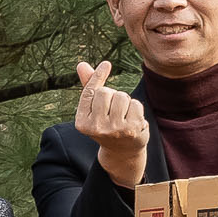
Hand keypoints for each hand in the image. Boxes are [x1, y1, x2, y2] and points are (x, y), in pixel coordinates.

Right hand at [74, 59, 150, 187]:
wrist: (122, 152)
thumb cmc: (106, 124)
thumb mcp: (94, 109)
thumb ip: (89, 87)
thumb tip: (81, 64)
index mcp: (82, 123)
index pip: (90, 93)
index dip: (98, 76)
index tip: (106, 64)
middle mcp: (96, 127)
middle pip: (106, 92)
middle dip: (112, 95)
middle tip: (113, 109)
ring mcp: (114, 129)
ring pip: (122, 96)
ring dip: (125, 101)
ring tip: (123, 114)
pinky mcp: (131, 129)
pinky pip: (135, 104)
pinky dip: (136, 108)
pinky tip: (133, 120)